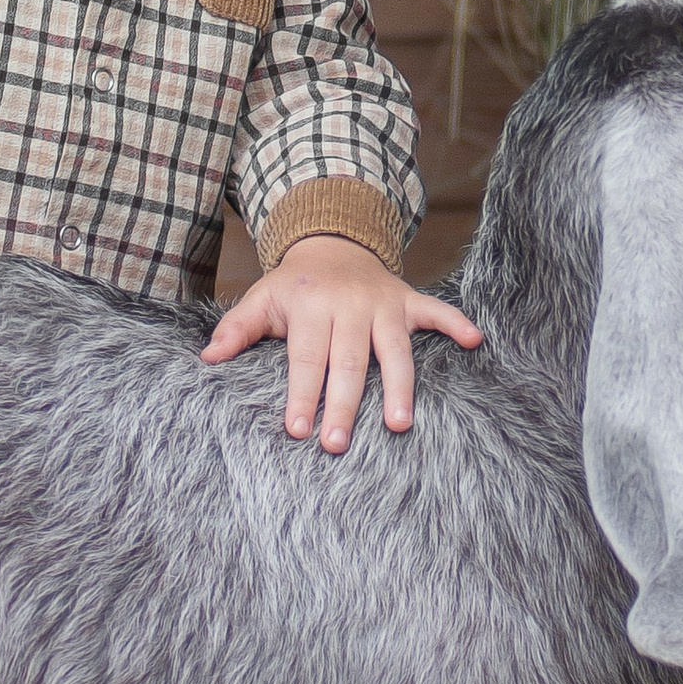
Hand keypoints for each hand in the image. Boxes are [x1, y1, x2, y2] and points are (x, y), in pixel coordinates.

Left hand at [200, 235, 482, 453]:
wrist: (332, 240)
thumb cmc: (294, 285)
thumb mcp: (260, 299)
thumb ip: (236, 329)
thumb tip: (207, 358)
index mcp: (310, 306)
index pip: (306, 358)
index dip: (302, 393)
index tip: (297, 429)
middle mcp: (349, 305)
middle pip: (348, 362)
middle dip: (343, 404)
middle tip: (338, 443)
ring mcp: (382, 303)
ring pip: (394, 349)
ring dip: (399, 386)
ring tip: (399, 424)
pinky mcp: (407, 300)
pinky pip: (435, 312)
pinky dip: (456, 323)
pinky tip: (475, 341)